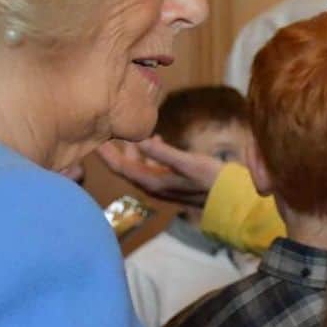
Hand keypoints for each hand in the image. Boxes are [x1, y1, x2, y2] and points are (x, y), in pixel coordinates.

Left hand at [96, 136, 223, 207]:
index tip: (95, 136)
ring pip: (139, 166)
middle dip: (116, 150)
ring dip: (133, 149)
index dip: (107, 153)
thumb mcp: (187, 163)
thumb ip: (162, 152)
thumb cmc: (211, 179)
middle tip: (108, 128)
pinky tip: (155, 140)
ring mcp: (162, 185)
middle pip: (126, 167)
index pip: (121, 167)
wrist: (231, 198)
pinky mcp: (172, 182)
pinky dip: (148, 153)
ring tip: (130, 131)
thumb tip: (138, 138)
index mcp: (152, 182)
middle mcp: (153, 186)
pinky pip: (151, 166)